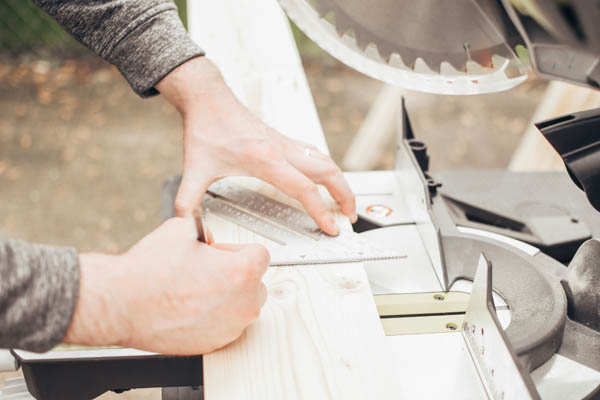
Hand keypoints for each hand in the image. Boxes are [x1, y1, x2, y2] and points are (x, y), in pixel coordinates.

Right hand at [63, 218, 268, 354]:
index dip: (237, 250)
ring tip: (195, 289)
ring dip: (226, 296)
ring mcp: (230, 327)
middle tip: (208, 270)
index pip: (261, 254)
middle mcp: (243, 303)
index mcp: (243, 272)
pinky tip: (189, 307)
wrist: (121, 304)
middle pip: (255, 282)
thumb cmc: (149, 272)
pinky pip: (224, 325)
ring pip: (241, 306)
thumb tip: (206, 235)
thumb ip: (205, 230)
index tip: (222, 253)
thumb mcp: (181, 229)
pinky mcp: (214, 343)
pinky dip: (213, 317)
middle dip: (236, 274)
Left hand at [156, 57, 356, 235]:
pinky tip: (325, 178)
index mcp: (266, 160)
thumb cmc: (206, 128)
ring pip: (326, 161)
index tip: (330, 229)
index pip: (304, 189)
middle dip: (345, 196)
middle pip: (328, 172)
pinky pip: (315, 154)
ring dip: (341, 181)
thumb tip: (184, 226)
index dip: (320, 212)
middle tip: (350, 218)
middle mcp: (282, 150)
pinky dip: (327, 169)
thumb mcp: (194, 168)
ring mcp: (286, 143)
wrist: (209, 98)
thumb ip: (187, 200)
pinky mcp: (284, 139)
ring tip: (345, 201)